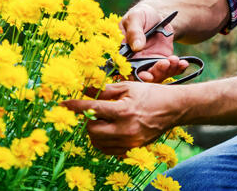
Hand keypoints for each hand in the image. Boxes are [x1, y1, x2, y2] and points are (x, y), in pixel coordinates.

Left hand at [62, 82, 180, 155]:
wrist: (174, 109)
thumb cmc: (151, 94)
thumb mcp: (127, 87)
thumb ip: (104, 90)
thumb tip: (84, 88)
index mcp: (123, 110)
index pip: (91, 109)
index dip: (74, 106)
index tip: (62, 104)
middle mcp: (125, 130)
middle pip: (91, 130)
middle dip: (87, 120)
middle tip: (91, 111)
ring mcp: (129, 143)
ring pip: (98, 142)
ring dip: (94, 131)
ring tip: (100, 120)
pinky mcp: (132, 150)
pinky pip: (108, 150)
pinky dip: (103, 141)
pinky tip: (108, 130)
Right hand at [121, 4, 188, 82]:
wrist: (156, 15)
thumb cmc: (140, 15)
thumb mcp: (135, 17)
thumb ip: (134, 31)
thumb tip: (136, 47)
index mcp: (125, 53)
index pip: (127, 70)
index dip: (136, 76)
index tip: (146, 75)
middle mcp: (136, 62)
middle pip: (144, 76)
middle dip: (155, 74)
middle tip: (164, 64)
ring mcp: (151, 63)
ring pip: (159, 74)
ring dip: (168, 70)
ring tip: (174, 59)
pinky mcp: (163, 61)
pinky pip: (170, 69)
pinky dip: (177, 68)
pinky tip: (183, 63)